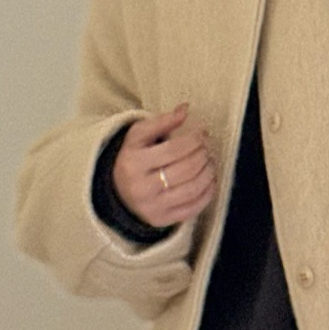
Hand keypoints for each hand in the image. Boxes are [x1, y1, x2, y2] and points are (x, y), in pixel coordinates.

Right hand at [112, 103, 216, 228]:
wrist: (118, 193)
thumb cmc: (133, 159)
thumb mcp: (138, 136)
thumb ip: (161, 121)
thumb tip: (185, 109)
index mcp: (134, 163)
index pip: (174, 149)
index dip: (195, 140)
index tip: (203, 133)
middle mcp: (142, 187)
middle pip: (186, 169)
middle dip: (203, 155)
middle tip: (207, 148)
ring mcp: (153, 207)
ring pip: (192, 188)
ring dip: (209, 172)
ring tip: (210, 162)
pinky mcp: (163, 220)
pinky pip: (193, 208)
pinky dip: (208, 192)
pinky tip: (210, 180)